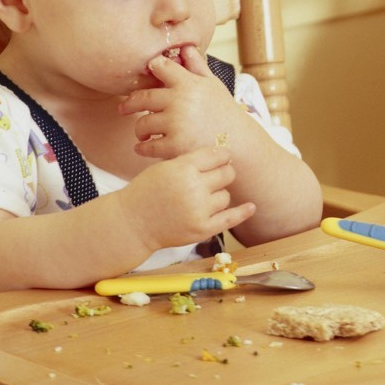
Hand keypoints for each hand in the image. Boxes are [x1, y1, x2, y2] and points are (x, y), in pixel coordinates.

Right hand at [117, 146, 254, 252]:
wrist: (132, 222)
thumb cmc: (148, 191)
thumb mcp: (165, 167)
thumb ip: (192, 161)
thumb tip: (225, 155)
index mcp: (183, 168)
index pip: (217, 155)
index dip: (222, 156)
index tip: (223, 157)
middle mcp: (193, 188)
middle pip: (227, 174)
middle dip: (224, 173)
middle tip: (217, 176)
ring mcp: (199, 210)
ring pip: (226, 196)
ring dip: (218, 196)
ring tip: (199, 199)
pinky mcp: (202, 229)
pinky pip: (230, 218)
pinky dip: (243, 212)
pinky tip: (251, 206)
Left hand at [119, 45, 236, 158]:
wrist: (240, 144)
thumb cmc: (225, 113)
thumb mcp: (213, 86)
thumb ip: (197, 67)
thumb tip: (185, 47)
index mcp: (188, 83)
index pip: (160, 66)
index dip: (151, 68)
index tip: (147, 74)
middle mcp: (180, 100)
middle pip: (142, 97)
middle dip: (130, 103)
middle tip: (124, 108)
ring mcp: (176, 123)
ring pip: (142, 124)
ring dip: (139, 130)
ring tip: (142, 133)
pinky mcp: (175, 146)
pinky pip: (148, 146)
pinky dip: (143, 148)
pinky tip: (144, 147)